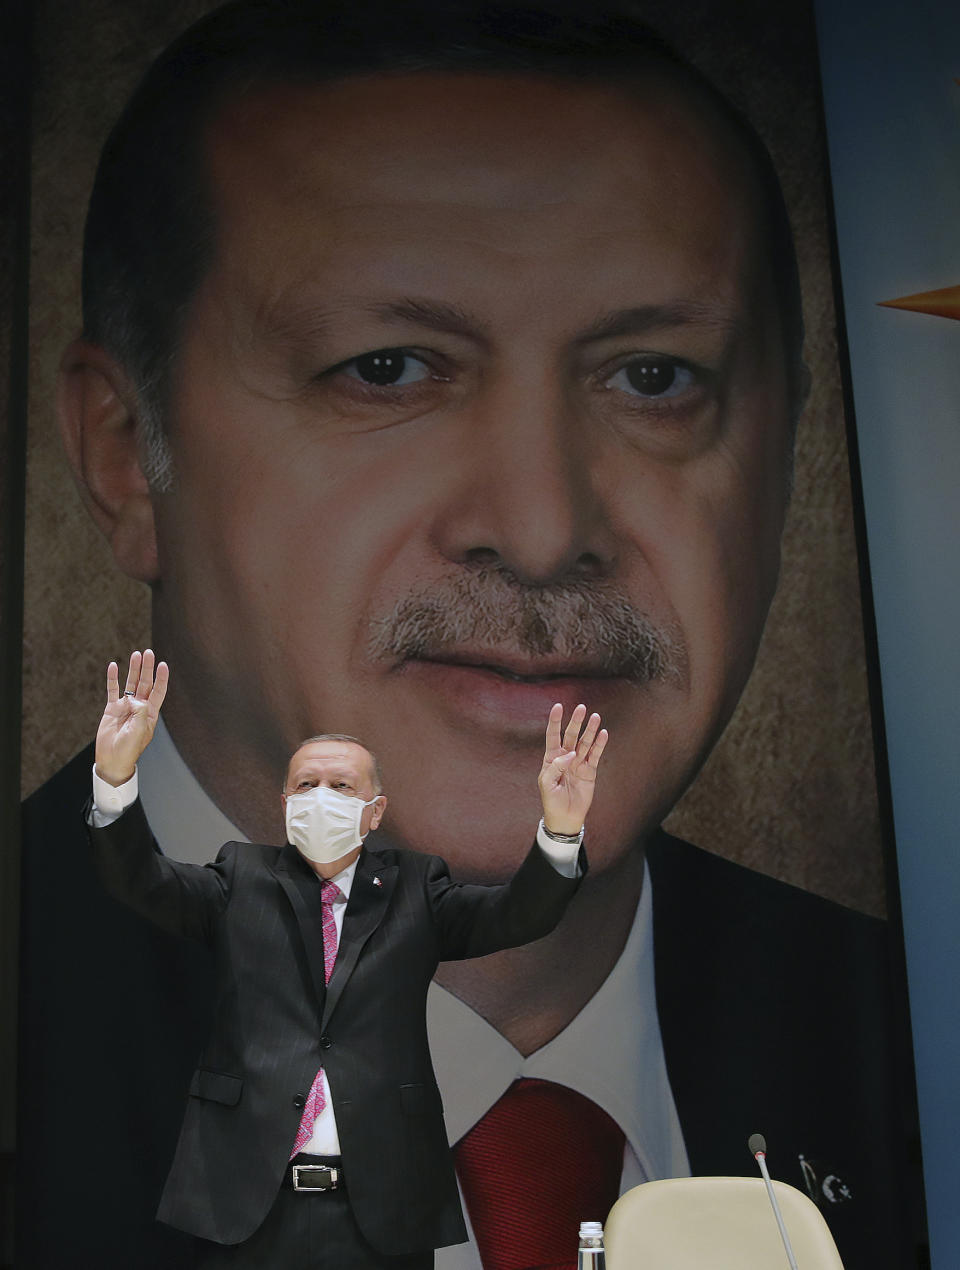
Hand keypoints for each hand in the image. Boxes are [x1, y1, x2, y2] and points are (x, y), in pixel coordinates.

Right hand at [95, 649, 168, 785]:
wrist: (112, 760)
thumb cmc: (129, 749)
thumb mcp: (139, 732)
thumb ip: (139, 713)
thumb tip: (134, 699)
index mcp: (150, 713)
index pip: (158, 691)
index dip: (161, 678)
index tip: (163, 665)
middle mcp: (139, 707)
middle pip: (145, 683)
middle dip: (147, 668)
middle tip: (148, 653)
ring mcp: (125, 707)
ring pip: (130, 684)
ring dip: (133, 669)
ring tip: (135, 655)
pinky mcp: (112, 709)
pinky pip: (112, 690)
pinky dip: (113, 678)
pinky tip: (113, 666)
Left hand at [538, 703, 607, 835]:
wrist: (565, 817)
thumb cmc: (551, 800)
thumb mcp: (547, 783)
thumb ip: (556, 766)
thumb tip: (570, 754)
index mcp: (551, 758)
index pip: (553, 735)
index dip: (555, 721)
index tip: (558, 706)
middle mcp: (566, 757)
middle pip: (571, 735)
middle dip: (576, 722)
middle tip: (581, 708)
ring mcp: (578, 763)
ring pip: (585, 743)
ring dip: (590, 730)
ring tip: (596, 717)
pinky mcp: (590, 770)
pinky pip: (595, 755)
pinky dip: (600, 745)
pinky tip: (603, 733)